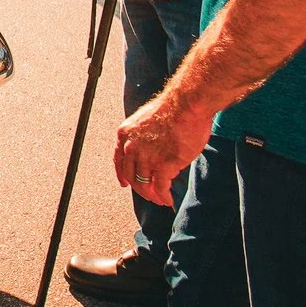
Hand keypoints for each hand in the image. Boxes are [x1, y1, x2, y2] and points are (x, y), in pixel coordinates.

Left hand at [112, 90, 213, 206]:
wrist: (186, 105)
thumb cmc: (173, 108)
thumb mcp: (147, 119)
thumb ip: (144, 136)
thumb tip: (151, 150)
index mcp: (125, 133)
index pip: (119, 159)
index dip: (121, 174)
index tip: (124, 184)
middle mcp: (132, 147)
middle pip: (132, 175)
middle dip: (140, 188)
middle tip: (149, 195)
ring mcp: (147, 157)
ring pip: (144, 184)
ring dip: (152, 195)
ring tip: (160, 199)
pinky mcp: (163, 166)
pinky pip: (160, 188)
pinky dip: (163, 197)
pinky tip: (168, 200)